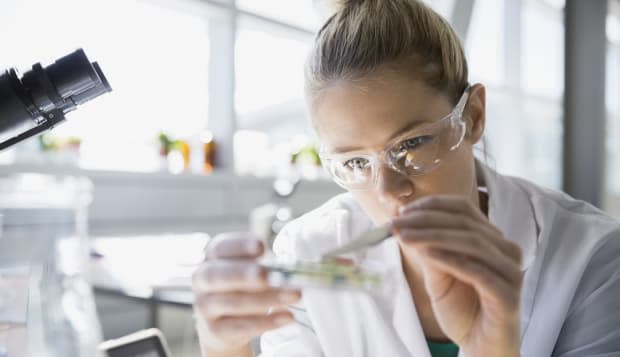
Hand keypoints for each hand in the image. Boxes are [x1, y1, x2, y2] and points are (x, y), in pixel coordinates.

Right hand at [192, 232, 300, 355]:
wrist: (220, 327)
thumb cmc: (239, 288)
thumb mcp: (245, 270)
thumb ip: (261, 264)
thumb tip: (289, 267)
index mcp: (212, 257)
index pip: (220, 247)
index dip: (239, 246)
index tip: (261, 246)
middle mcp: (202, 280)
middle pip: (217, 276)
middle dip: (243, 274)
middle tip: (266, 275)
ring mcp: (205, 307)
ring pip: (235, 302)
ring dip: (267, 299)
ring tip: (294, 295)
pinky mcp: (216, 331)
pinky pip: (242, 326)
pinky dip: (267, 321)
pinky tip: (287, 316)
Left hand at [392, 196, 522, 356]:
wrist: (481, 347)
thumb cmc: (463, 310)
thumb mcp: (439, 276)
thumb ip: (429, 250)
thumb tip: (406, 224)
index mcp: (491, 239)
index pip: (463, 209)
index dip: (432, 206)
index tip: (402, 211)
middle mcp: (506, 250)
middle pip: (464, 223)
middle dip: (425, 220)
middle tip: (395, 223)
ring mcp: (511, 271)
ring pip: (472, 242)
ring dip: (433, 236)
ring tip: (404, 237)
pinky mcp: (509, 294)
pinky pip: (479, 271)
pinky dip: (452, 260)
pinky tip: (427, 255)